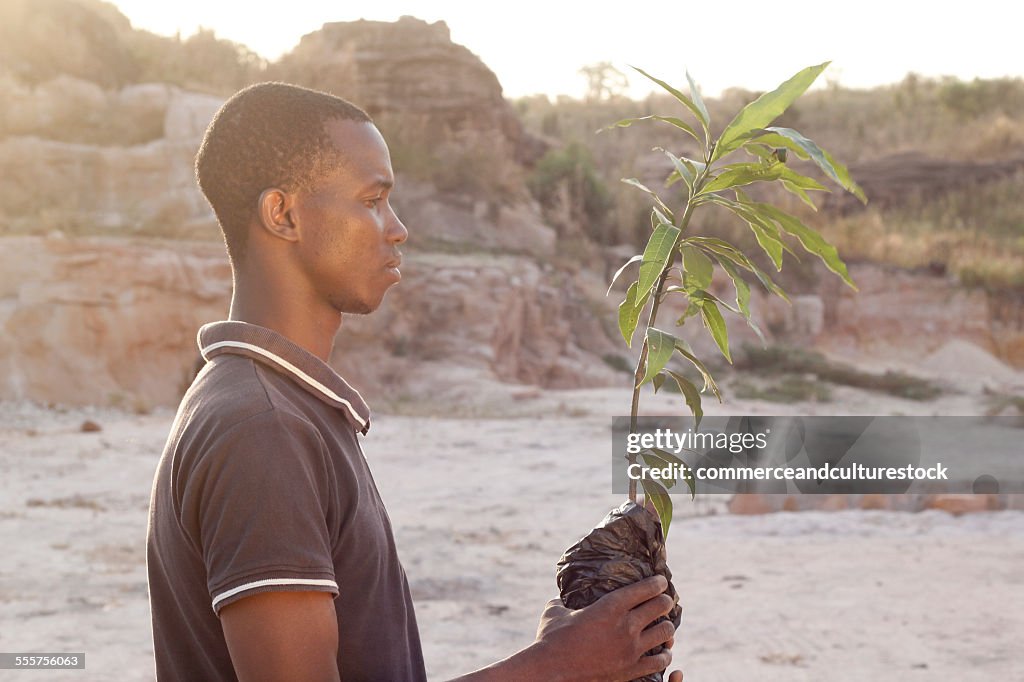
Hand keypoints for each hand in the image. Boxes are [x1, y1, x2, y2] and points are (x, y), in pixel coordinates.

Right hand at [532, 575, 680, 681]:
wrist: (551, 672)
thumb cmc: (550, 639)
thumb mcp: (555, 612)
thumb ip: (563, 603)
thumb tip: (560, 599)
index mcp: (611, 606)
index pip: (646, 588)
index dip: (658, 583)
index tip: (661, 581)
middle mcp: (626, 625)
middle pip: (661, 607)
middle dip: (665, 602)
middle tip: (666, 601)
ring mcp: (631, 649)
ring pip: (665, 633)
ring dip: (668, 628)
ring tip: (666, 627)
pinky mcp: (631, 670)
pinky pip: (659, 661)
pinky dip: (664, 655)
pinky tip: (663, 653)